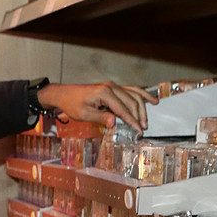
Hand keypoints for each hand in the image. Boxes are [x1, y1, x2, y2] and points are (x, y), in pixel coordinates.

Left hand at [40, 81, 158, 131]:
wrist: (64, 95)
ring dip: (142, 108)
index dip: (132, 121)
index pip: (123, 109)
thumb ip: (100, 118)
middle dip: (139, 116)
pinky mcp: (113, 88)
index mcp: (105, 93)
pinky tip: (152, 101)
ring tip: (145, 121)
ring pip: (134, 96)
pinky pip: (131, 91)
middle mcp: (112, 87)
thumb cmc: (72, 104)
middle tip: (142, 129)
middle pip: (132, 101)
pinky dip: (142, 96)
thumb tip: (114, 123)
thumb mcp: (84, 114)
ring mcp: (113, 86)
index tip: (138, 131)